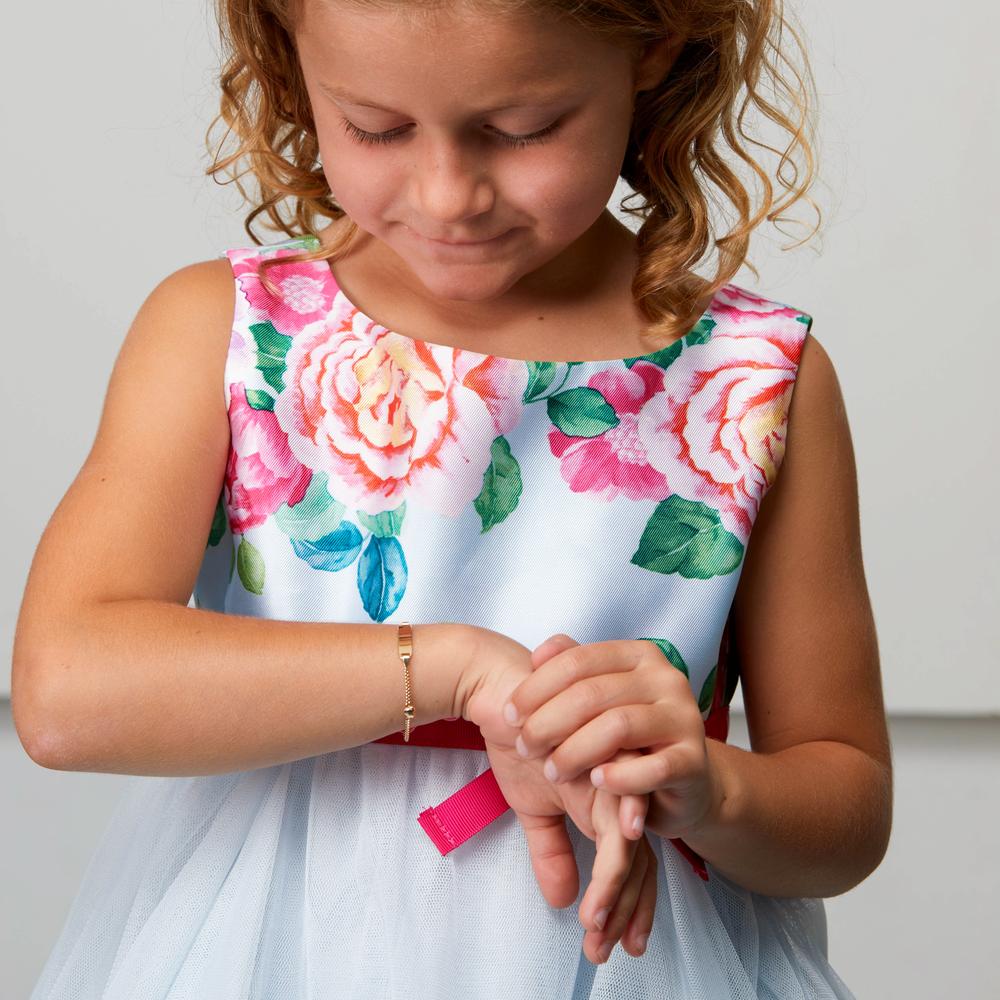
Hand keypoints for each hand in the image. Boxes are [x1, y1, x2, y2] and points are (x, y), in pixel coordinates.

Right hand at [464, 630, 655, 962]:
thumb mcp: (531, 804)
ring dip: (614, 894)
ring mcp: (614, 774)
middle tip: (607, 950)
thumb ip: (552, 849)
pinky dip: (609, 853)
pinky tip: (601, 887)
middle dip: (627, 910)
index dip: (627, 905)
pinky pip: (613, 817)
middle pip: (640, 860)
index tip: (616, 946)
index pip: (631, 860)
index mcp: (608, 798)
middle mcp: (618, 788)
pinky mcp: (601, 761)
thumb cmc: (519, 737)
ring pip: (629, 847)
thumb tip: (562, 899)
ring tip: (596, 928)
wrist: (500, 689)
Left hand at [503, 635, 722, 843]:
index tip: (508, 714)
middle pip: (591, 693)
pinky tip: (595, 782)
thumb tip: (539, 653)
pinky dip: (619, 777)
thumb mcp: (601, 699)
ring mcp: (684, 717)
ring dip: (574, 751)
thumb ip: (573, 671)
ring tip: (552, 770)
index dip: (536, 687)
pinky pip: (653, 768)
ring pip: (617, 726)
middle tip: (524, 746)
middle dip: (547, 722)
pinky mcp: (694, 761)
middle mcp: (666, 679)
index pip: (578, 660)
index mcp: (640, 656)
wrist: (687, 782)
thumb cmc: (632, 738)